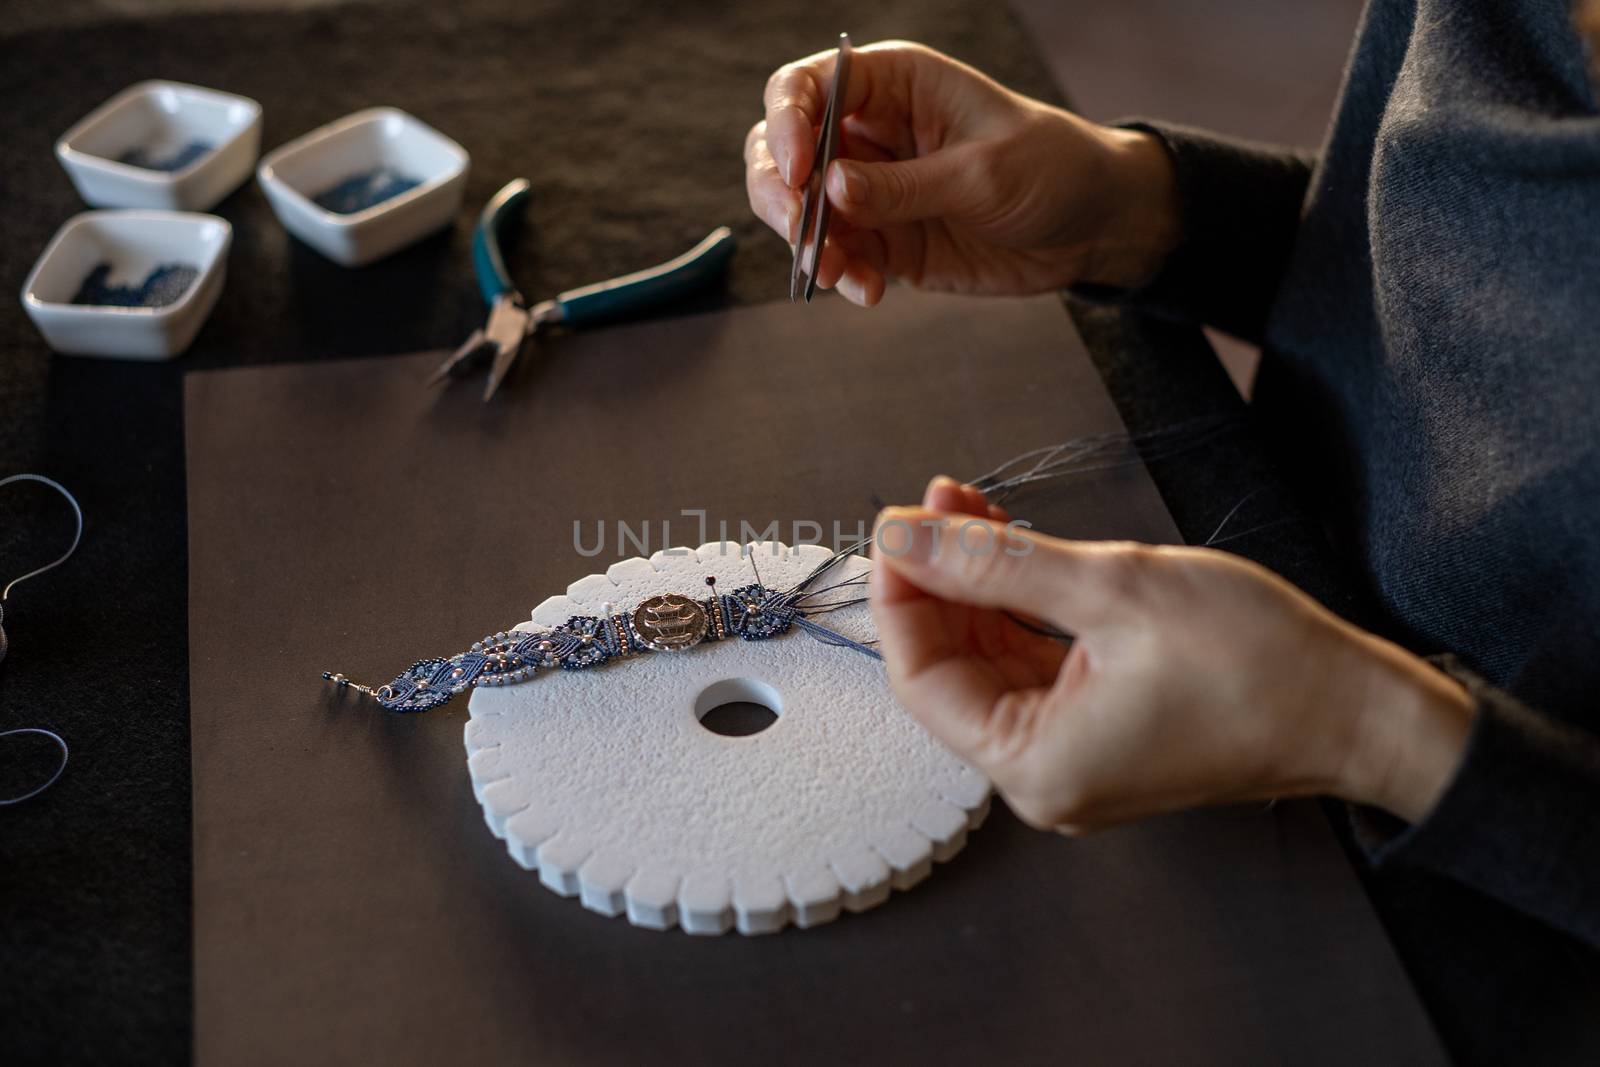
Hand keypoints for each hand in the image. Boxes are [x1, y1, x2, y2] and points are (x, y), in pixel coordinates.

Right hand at [744, 41, 1180, 305]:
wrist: (1092, 226)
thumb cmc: (1050, 168)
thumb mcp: (982, 174)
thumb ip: (904, 186)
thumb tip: (829, 192)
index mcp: (892, 85)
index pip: (807, 87)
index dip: (787, 123)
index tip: (800, 174)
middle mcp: (869, 132)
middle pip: (782, 149)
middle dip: (777, 191)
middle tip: (798, 231)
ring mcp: (870, 190)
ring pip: (799, 211)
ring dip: (805, 245)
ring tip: (838, 274)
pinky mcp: (884, 240)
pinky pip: (839, 257)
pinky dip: (841, 277)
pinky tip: (869, 292)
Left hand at [869, 477, 1475, 830]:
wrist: (1358, 707)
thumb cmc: (1256, 663)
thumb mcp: (1111, 588)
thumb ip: (994, 562)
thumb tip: (901, 535)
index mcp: (1034, 765)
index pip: (920, 678)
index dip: (900, 595)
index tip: (898, 525)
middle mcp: (1044, 773)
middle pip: (953, 666)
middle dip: (940, 577)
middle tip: (940, 499)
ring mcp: (1074, 753)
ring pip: (993, 657)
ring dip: (979, 582)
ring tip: (973, 506)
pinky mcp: (1104, 727)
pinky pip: (1037, 663)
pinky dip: (1021, 605)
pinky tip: (1013, 546)